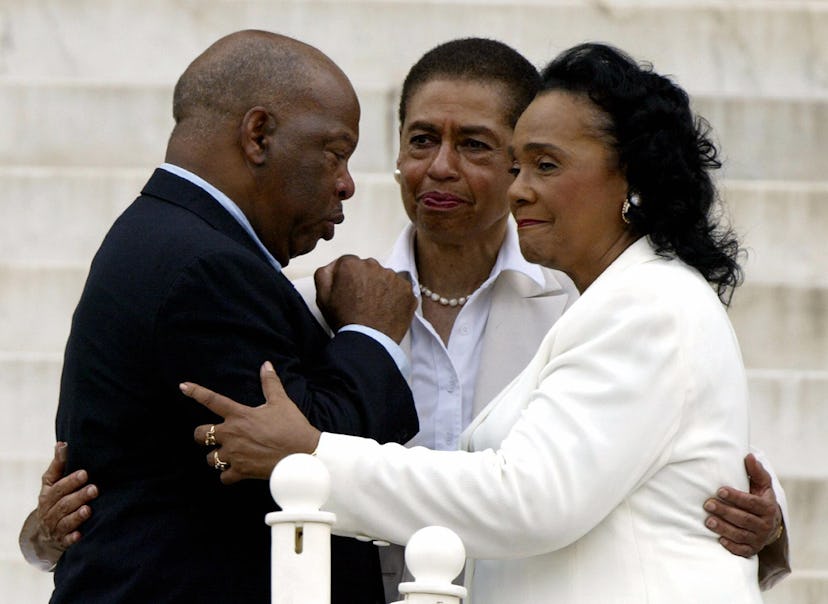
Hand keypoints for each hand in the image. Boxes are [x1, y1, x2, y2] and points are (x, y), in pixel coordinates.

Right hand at [35, 442, 97, 551]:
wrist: (45, 531)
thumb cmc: (55, 498)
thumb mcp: (52, 482)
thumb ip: (58, 464)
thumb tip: (62, 444)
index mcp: (47, 495)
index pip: (58, 487)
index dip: (71, 481)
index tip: (85, 473)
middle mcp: (48, 512)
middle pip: (63, 504)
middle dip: (79, 496)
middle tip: (94, 489)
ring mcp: (54, 527)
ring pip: (65, 522)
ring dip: (77, 516)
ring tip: (88, 509)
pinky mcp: (62, 541)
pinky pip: (66, 541)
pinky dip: (72, 538)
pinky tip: (80, 534)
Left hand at [183, 361, 320, 483]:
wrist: (304, 455)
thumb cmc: (292, 427)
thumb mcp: (281, 402)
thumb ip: (270, 383)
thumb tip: (266, 365)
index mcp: (240, 415)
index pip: (212, 400)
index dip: (196, 392)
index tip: (183, 386)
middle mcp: (232, 434)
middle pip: (200, 434)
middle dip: (203, 435)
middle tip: (215, 436)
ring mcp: (235, 455)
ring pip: (210, 458)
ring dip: (217, 457)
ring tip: (228, 455)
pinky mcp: (241, 471)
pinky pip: (223, 478)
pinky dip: (228, 476)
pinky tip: (236, 471)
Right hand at [314, 254, 415, 341]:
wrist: (367, 341)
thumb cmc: (345, 320)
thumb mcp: (322, 296)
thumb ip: (325, 273)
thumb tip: (334, 265)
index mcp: (351, 265)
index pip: (349, 263)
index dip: (348, 278)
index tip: (350, 290)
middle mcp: (374, 266)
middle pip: (369, 268)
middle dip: (365, 280)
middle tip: (362, 300)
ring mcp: (393, 277)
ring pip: (386, 278)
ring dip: (381, 287)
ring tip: (375, 307)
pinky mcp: (407, 290)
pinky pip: (400, 289)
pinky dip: (395, 297)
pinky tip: (387, 309)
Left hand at [704, 453, 782, 556]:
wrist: (770, 525)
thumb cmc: (761, 499)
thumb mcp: (762, 485)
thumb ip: (756, 472)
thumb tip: (749, 456)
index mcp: (768, 507)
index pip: (751, 503)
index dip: (736, 497)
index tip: (720, 490)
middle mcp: (765, 525)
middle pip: (744, 519)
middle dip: (725, 511)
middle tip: (708, 504)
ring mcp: (759, 539)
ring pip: (740, 534)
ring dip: (723, 528)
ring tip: (708, 521)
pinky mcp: (752, 550)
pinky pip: (742, 550)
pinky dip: (731, 546)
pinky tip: (719, 539)